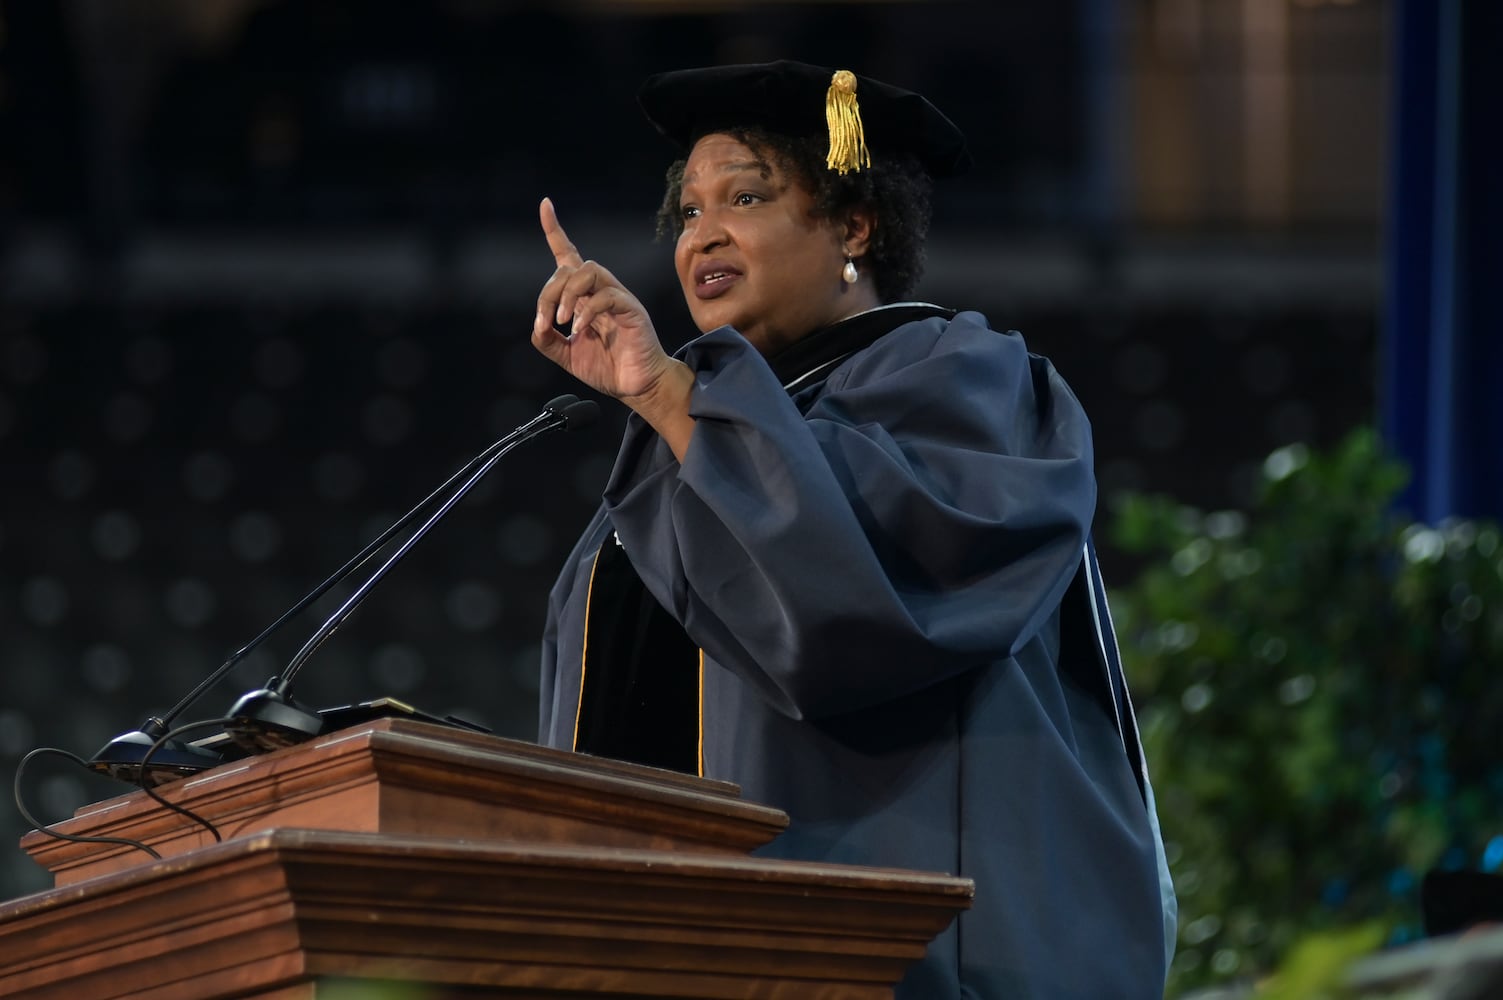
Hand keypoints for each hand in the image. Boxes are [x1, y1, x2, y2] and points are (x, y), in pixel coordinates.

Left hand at [531, 197, 674, 400]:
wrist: (636, 386)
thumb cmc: (607, 368)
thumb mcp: (567, 356)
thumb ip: (548, 341)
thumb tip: (538, 326)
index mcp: (584, 296)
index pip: (568, 254)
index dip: (555, 230)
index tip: (545, 205)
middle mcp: (600, 290)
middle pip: (569, 267)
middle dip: (549, 292)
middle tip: (545, 322)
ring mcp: (618, 297)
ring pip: (589, 271)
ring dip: (567, 295)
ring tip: (563, 322)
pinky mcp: (631, 309)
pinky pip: (606, 297)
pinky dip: (587, 312)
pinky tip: (580, 331)